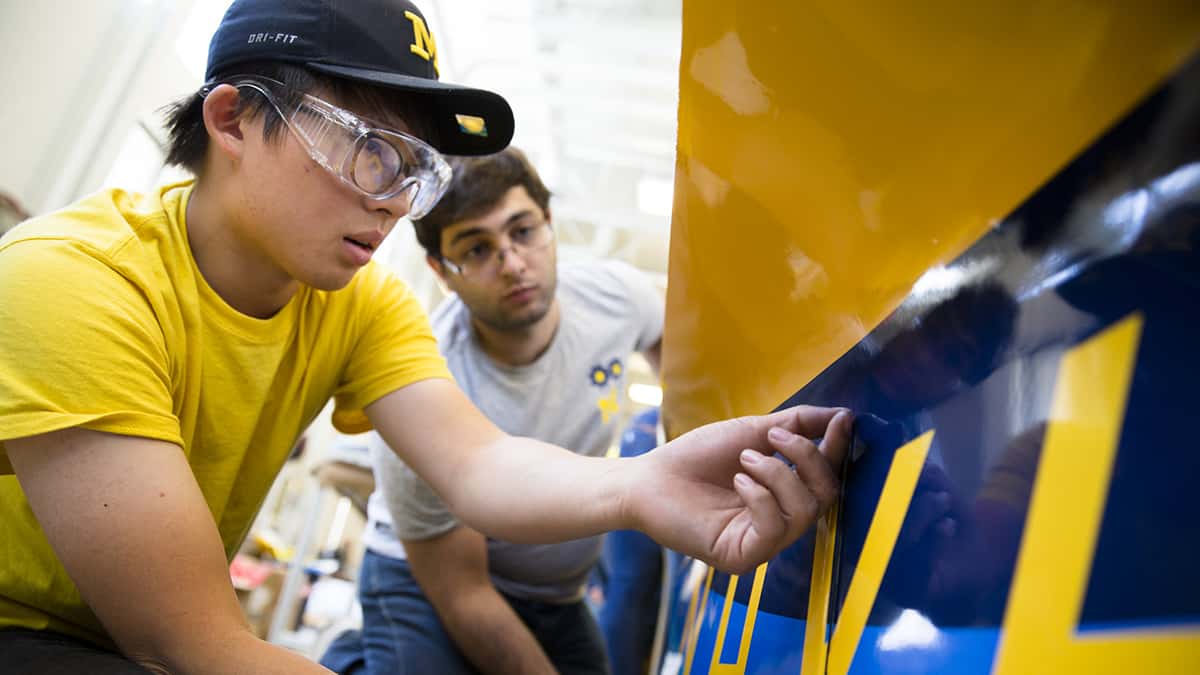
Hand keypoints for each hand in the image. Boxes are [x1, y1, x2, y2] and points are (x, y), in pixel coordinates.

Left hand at [628, 406, 852, 573]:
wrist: (649, 478)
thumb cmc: (696, 456)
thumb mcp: (751, 432)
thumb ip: (796, 425)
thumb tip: (842, 415)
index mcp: (785, 493)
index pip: (826, 475)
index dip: (837, 448)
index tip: (842, 419)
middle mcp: (780, 521)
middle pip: (826, 495)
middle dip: (808, 458)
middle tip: (774, 436)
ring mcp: (764, 543)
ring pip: (805, 512)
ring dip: (778, 474)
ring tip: (745, 460)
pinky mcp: (744, 558)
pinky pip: (775, 530)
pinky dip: (761, 497)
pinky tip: (739, 481)